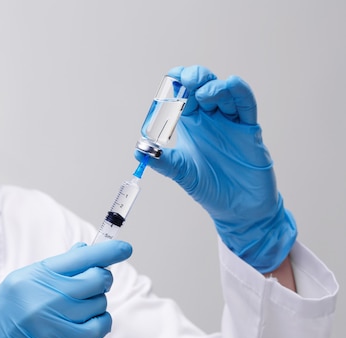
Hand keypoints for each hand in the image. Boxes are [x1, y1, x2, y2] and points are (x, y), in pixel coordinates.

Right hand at [0, 240, 131, 337]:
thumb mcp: (19, 284)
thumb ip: (54, 269)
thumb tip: (84, 251)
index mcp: (34, 274)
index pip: (80, 256)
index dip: (107, 251)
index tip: (124, 248)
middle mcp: (46, 293)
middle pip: (96, 278)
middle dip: (102, 278)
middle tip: (94, 282)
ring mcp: (54, 317)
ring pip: (99, 302)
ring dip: (97, 303)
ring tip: (78, 308)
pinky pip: (98, 326)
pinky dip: (101, 323)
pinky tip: (89, 322)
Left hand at [136, 65, 295, 272]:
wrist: (237, 208)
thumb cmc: (210, 187)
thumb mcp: (182, 173)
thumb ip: (162, 161)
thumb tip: (139, 152)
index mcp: (191, 124)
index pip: (182, 96)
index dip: (176, 85)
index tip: (170, 80)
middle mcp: (210, 119)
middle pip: (203, 87)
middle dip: (195, 78)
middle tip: (186, 80)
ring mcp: (230, 122)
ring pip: (224, 93)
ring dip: (214, 87)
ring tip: (204, 93)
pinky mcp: (249, 129)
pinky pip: (246, 105)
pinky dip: (239, 92)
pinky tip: (231, 85)